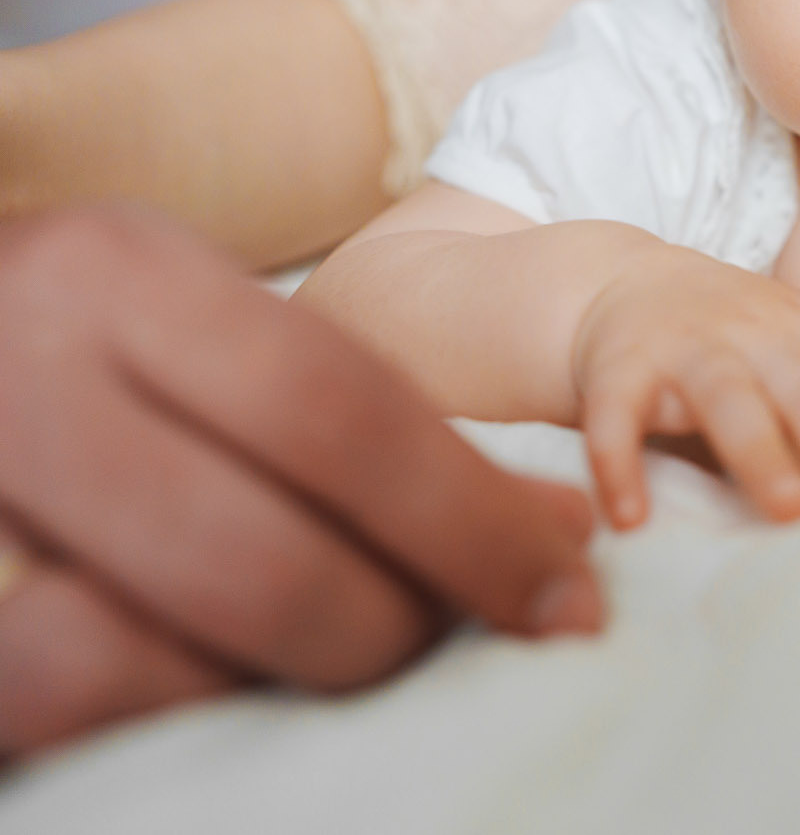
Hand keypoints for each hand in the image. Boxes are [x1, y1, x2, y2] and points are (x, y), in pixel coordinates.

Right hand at [0, 206, 603, 758]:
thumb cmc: (105, 326)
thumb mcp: (213, 312)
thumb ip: (348, 406)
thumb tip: (553, 533)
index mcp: (127, 275)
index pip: (341, 414)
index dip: (474, 521)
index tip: (570, 584)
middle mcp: (27, 368)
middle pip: (254, 557)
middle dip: (397, 622)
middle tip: (487, 633)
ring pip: (126, 653)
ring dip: (276, 680)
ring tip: (374, 660)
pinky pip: (47, 681)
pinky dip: (164, 701)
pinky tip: (247, 685)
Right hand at [571, 247, 799, 526]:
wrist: (620, 281)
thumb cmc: (732, 332)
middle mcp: (751, 333)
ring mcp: (684, 345)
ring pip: (727, 396)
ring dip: (760, 453)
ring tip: (788, 514)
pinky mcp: (617, 367)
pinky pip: (617, 416)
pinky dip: (618, 465)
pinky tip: (630, 520)